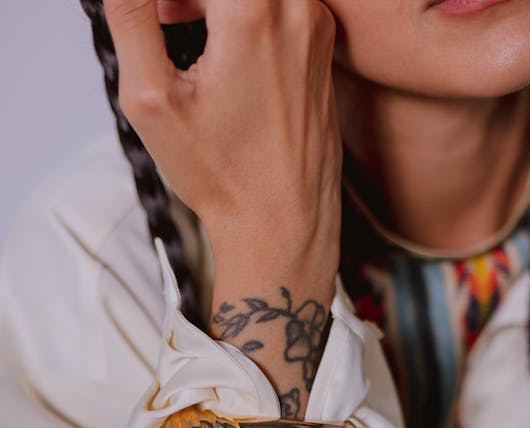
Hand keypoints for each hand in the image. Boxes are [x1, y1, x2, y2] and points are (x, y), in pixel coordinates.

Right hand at [104, 0, 341, 270]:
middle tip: (163, 21)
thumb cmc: (224, 176)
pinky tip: (219, 52)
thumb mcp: (152, 98)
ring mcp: (316, 25)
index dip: (165, 0)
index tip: (154, 21)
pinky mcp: (322, 44)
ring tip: (181, 29)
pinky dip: (241, 10)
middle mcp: (297, 9)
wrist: (284, 226)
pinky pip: (277, 0)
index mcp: (254, 12)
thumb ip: (130, 15)